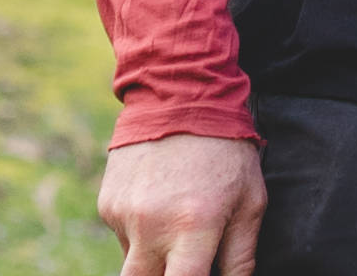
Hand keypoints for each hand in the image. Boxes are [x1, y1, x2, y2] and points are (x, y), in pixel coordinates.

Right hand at [99, 133, 264, 275]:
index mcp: (194, 226)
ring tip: (177, 220)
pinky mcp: (107, 206)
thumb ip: (241, 256)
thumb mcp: (250, 201)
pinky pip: (122, 236)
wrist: (180, 98)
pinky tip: (159, 202)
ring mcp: (124, 216)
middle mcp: (152, 226)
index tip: (195, 274)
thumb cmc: (226, 153)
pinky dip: (140, 232)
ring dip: (153, 257)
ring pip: (132, 263)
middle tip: (181, 259)